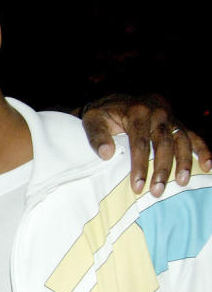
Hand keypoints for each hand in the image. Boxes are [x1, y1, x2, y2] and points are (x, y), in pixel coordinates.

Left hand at [82, 93, 210, 196]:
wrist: (116, 100)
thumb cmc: (103, 114)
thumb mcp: (92, 120)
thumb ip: (97, 136)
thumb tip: (107, 154)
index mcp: (137, 113)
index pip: (140, 143)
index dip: (139, 166)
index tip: (137, 186)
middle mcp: (157, 113)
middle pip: (163, 144)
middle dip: (161, 169)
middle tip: (157, 191)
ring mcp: (171, 118)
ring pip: (181, 140)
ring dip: (184, 163)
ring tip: (182, 183)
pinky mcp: (178, 122)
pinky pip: (194, 135)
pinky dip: (203, 150)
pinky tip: (208, 166)